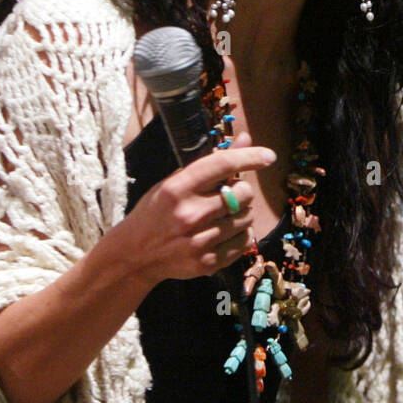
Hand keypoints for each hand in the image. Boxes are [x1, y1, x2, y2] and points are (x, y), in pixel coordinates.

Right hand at [90, 132, 275, 283]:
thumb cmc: (155, 212)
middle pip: (242, 194)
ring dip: (242, 213)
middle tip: (229, 195)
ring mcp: (198, 242)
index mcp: (177, 189)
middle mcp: (189, 215)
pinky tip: (225, 232)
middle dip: (241, 192)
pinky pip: (245, 241)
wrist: (133, 256)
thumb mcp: (175, 183)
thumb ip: (211, 163)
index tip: (268, 156)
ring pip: (247, 218)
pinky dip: (242, 234)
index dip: (250, 158)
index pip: (222, 165)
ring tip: (224, 215)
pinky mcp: (207, 263)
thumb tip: (246, 139)